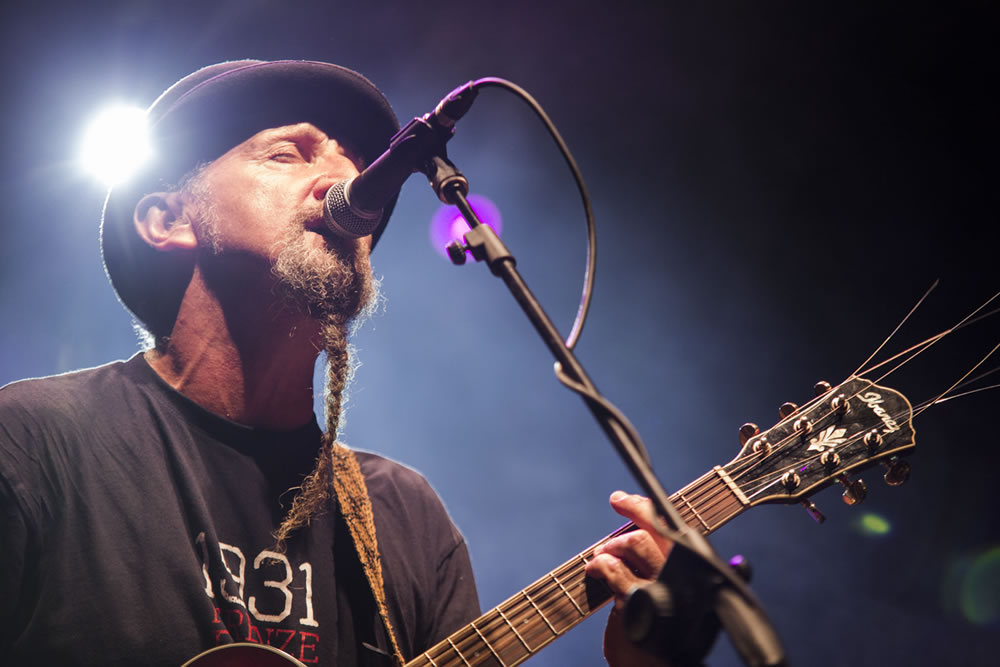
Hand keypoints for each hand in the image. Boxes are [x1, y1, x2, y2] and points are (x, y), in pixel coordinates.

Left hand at [585, 491, 671, 666]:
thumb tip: (636, 520)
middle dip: (621, 534)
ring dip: (610, 548)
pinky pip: (615, 571)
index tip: (620, 499)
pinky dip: (601, 565)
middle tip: (608, 546)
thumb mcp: (665, 590)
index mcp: (690, 568)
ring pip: (635, 544)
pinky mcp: (639, 604)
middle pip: (650, 532)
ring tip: (602, 561)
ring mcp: (662, 588)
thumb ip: (657, 558)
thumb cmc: (662, 631)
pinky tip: (595, 570)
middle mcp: (681, 574)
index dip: (641, 507)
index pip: (669, 526)